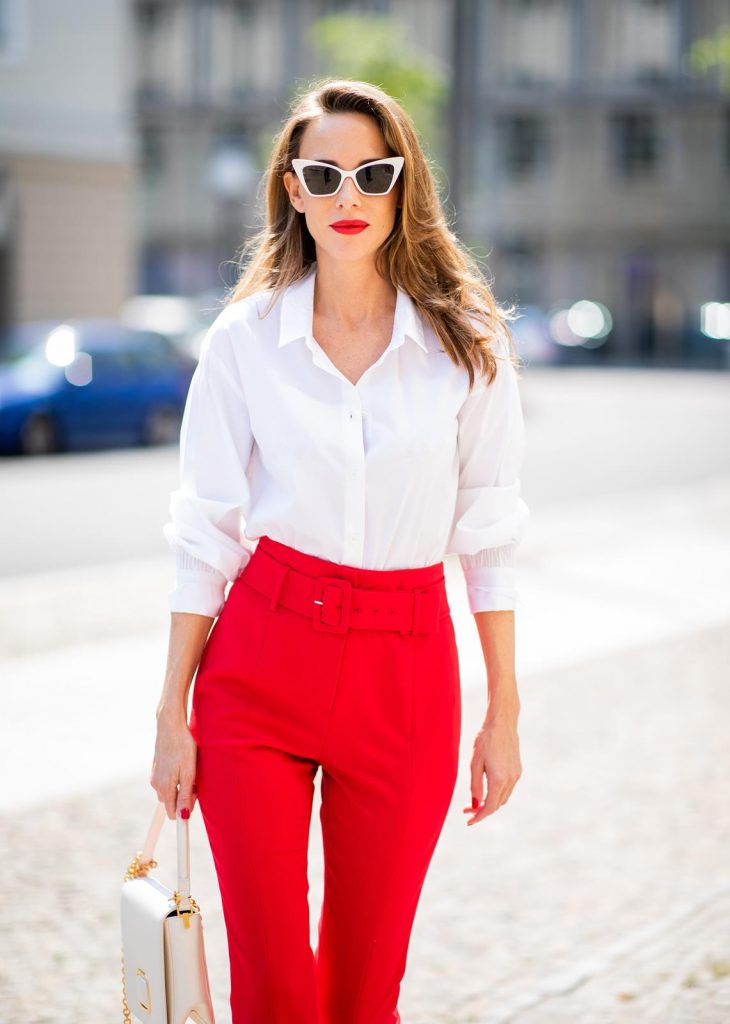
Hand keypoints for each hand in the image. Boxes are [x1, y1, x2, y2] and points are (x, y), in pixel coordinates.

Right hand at [150, 707, 198, 820]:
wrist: (170, 725)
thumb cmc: (182, 746)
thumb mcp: (189, 771)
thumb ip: (185, 794)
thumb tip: (183, 815)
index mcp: (164, 787)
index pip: (173, 814)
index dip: (184, 815)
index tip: (189, 819)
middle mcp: (157, 784)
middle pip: (173, 802)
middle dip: (185, 797)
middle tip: (195, 782)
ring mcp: (155, 776)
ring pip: (171, 791)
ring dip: (181, 786)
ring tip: (189, 770)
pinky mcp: (156, 769)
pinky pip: (168, 781)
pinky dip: (177, 778)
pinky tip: (182, 765)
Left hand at [462, 710, 521, 825]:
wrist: (502, 722)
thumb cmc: (485, 740)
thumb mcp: (475, 763)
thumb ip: (475, 785)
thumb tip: (475, 804)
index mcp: (498, 780)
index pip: (489, 807)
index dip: (478, 817)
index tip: (468, 822)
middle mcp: (510, 780)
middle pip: (497, 805)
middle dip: (482, 810)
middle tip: (467, 809)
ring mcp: (516, 775)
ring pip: (503, 798)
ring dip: (491, 802)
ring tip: (476, 800)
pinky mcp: (518, 769)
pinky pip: (508, 789)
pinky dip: (498, 794)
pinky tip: (487, 788)